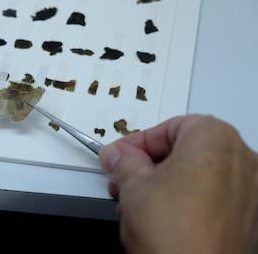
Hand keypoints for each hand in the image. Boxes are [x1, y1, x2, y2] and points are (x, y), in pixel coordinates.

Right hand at [100, 115, 257, 253]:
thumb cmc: (176, 236)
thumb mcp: (132, 185)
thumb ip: (123, 162)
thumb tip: (119, 157)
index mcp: (215, 139)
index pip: (168, 127)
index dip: (137, 142)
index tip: (120, 155)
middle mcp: (242, 160)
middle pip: (185, 149)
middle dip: (149, 163)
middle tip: (126, 176)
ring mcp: (250, 191)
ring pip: (198, 173)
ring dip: (165, 182)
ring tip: (139, 200)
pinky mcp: (247, 218)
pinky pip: (212, 196)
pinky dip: (187, 199)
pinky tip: (162, 216)